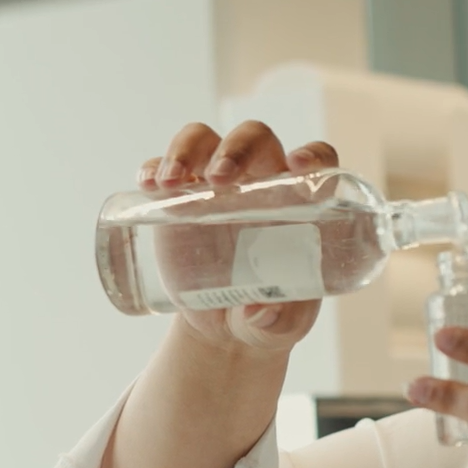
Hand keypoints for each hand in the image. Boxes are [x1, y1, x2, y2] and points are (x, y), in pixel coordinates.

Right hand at [137, 120, 338, 354]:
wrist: (225, 328)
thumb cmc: (270, 318)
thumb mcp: (281, 327)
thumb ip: (277, 321)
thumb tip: (259, 313)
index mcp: (301, 205)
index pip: (317, 162)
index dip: (312, 155)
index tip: (297, 165)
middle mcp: (261, 185)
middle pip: (254, 139)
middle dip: (236, 148)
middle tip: (219, 180)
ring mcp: (216, 186)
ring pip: (205, 140)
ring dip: (188, 149)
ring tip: (171, 182)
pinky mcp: (179, 199)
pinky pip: (164, 166)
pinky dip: (154, 166)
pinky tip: (149, 185)